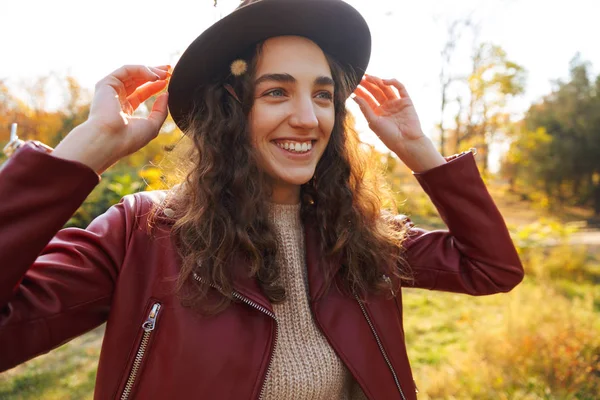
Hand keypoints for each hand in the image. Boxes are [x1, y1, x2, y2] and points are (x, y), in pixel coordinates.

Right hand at [53, 65, 170, 173]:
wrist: (110, 140)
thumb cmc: (130, 138)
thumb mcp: (152, 126)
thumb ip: (160, 110)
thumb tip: (166, 95)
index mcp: (124, 111)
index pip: (141, 93)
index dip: (154, 86)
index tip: (168, 81)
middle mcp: (116, 99)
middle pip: (136, 80)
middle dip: (153, 73)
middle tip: (169, 70)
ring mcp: (110, 91)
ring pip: (132, 73)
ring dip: (150, 71)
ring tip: (165, 73)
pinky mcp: (106, 83)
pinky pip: (126, 70)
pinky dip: (141, 70)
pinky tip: (154, 77)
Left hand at [352, 75, 444, 171]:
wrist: (407, 142)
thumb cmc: (389, 136)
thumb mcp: (373, 122)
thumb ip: (365, 109)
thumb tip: (354, 97)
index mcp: (377, 113)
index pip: (367, 99)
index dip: (360, 91)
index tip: (353, 84)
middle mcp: (386, 107)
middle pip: (375, 91)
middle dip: (367, 84)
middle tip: (359, 77)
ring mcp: (396, 103)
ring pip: (386, 88)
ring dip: (377, 81)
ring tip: (368, 77)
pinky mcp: (406, 101)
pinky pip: (400, 88)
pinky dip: (393, 82)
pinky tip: (384, 81)